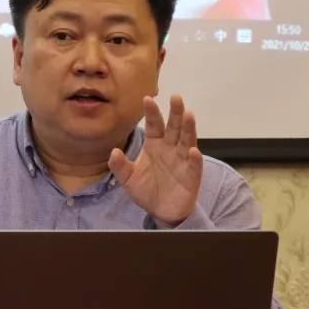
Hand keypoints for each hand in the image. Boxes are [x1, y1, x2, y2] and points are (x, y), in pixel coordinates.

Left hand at [109, 94, 202, 227]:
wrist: (161, 211)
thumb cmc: (146, 190)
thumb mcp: (128, 179)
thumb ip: (119, 166)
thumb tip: (114, 152)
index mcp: (154, 144)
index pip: (153, 125)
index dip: (151, 112)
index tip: (147, 99)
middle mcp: (170, 148)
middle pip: (174, 127)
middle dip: (175, 112)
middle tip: (176, 97)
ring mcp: (182, 160)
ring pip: (187, 140)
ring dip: (188, 128)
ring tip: (188, 115)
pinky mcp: (192, 175)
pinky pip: (194, 165)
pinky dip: (194, 158)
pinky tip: (192, 151)